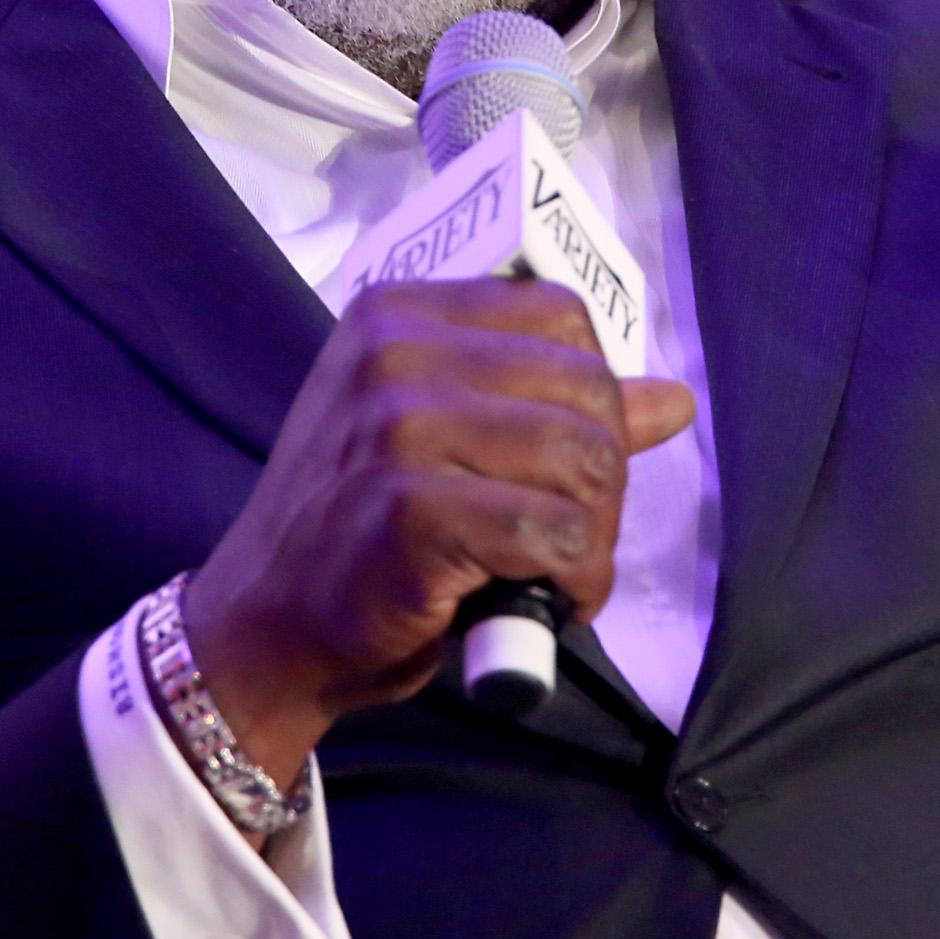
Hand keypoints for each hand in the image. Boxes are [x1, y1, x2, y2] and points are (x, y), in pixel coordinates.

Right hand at [179, 279, 694, 801]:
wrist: (266, 624)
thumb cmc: (359, 530)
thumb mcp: (439, 438)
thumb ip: (548, 408)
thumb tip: (673, 397)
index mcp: (400, 314)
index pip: (560, 314)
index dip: (593, 393)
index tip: (565, 458)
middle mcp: (394, 354)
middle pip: (586, 388)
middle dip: (603, 476)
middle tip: (569, 534)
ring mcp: (398, 428)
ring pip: (586, 458)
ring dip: (595, 535)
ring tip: (557, 570)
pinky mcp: (409, 509)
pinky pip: (556, 532)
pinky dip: (574, 580)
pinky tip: (543, 601)